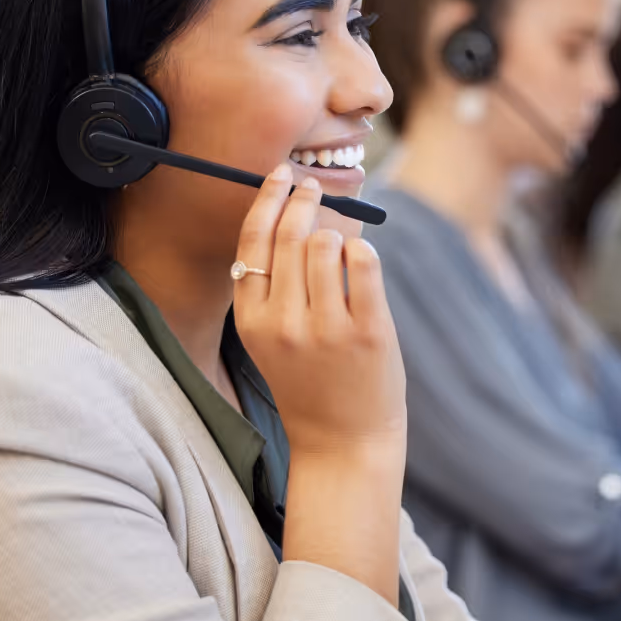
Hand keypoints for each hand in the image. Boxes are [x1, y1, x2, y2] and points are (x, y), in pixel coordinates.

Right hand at [232, 165, 405, 460]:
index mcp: (252, 322)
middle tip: (313, 188)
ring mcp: (327, 329)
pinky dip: (363, 250)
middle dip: (302, 201)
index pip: (252, 243)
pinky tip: (361, 255)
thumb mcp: (271, 342)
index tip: (280, 177)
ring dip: (335, 231)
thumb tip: (293, 219)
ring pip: (326, 245)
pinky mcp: (368, 333)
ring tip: (339, 238)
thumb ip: (273, 291)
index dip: (267, 202)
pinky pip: (364, 264)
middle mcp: (284, 323)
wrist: (343, 443)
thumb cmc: (310, 386)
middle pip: (289, 237)